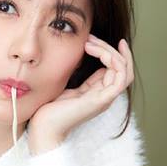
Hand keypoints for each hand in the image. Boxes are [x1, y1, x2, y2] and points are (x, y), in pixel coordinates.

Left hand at [27, 34, 134, 154]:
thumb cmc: (50, 109)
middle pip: (123, 68)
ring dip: (110, 52)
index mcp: (98, 92)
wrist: (43, 127)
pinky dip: (113, 61)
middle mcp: (105, 96)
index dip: (109, 52)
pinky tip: (96, 51)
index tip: (93, 38)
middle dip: (110, 48)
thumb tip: (82, 58)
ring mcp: (105, 99)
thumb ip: (79, 76)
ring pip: (123, 70)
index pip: (115, 69)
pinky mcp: (101, 100)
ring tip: (90, 43)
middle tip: (91, 38)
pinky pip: (120, 78)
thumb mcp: (67, 86)